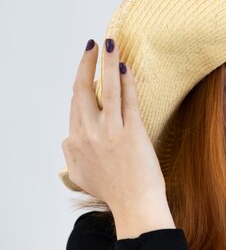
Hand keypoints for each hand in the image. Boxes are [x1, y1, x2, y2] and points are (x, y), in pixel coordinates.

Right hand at [61, 38, 174, 237]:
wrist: (135, 206)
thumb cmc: (112, 192)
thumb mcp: (81, 176)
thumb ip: (70, 155)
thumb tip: (67, 138)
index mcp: (75, 142)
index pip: (75, 105)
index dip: (81, 84)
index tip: (86, 69)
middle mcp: (89, 134)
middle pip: (82, 90)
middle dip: (86, 63)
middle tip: (92, 45)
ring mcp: (110, 131)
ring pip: (105, 88)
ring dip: (106, 61)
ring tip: (109, 43)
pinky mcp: (132, 132)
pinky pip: (127, 100)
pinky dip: (125, 81)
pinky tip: (125, 67)